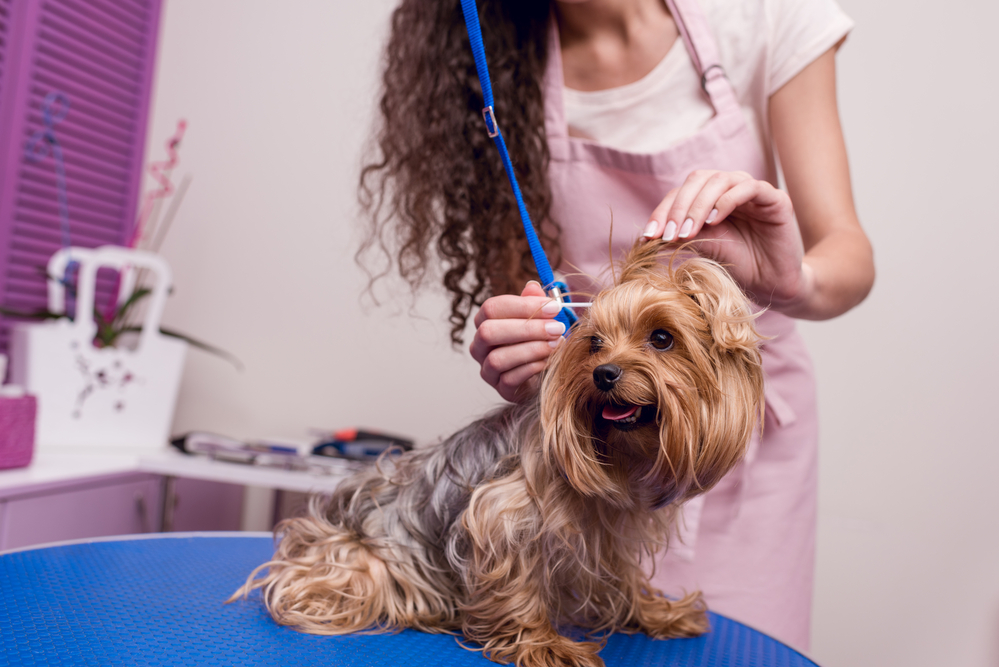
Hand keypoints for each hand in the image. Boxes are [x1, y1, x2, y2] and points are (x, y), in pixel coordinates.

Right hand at [469, 282, 565, 401]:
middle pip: (488, 332)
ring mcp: (487, 369)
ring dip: (531, 349)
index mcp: (485, 322)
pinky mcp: (500, 389)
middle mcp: (479, 345)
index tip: (553, 307)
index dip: (522, 306)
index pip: (492, 308)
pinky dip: (532, 368)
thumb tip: (532, 286)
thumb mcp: (540, 318)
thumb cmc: (539, 339)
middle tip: (556, 327)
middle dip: (526, 328)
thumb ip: (534, 302)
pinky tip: (549, 361)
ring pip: (497, 358)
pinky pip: (509, 379)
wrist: (546, 372)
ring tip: (556, 344)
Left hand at [641, 170, 810, 312]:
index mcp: (711, 197)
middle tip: (669, 234)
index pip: (681, 192)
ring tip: (689, 231)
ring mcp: (752, 190)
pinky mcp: (774, 198)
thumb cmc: (739, 264)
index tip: (649, 235)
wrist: (772, 283)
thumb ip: (682, 235)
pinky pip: (748, 187)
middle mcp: (730, 188)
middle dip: (678, 207)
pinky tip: (714, 221)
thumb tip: (648, 235)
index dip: (663, 211)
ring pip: (719, 180)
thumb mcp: (704, 248)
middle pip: (697, 180)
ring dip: (698, 205)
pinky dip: (726, 201)